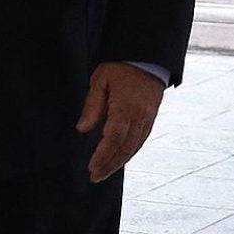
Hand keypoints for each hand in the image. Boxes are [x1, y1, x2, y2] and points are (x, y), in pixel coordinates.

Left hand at [75, 61, 164, 181]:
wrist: (147, 56)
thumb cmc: (121, 66)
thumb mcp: (100, 80)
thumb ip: (92, 106)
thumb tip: (82, 129)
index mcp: (125, 108)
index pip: (113, 138)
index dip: (103, 155)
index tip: (91, 167)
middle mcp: (139, 116)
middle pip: (125, 148)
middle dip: (109, 165)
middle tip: (95, 177)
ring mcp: (148, 118)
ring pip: (134, 147)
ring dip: (119, 162)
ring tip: (104, 172)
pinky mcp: (151, 117)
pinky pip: (142, 140)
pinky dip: (130, 152)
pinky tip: (121, 158)